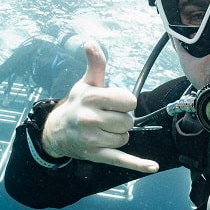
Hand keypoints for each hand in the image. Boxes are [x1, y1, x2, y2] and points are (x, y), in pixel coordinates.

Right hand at [40, 41, 157, 173]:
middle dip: (122, 119)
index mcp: (92, 98)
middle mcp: (91, 119)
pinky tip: (152, 166)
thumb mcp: (86, 83)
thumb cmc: (77, 104)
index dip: (125, 102)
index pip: (129, 101)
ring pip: (125, 137)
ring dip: (119, 135)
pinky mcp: (97, 155)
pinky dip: (138, 164)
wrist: (57, 131)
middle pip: (129, 121)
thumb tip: (91, 43)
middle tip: (107, 117)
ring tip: (103, 130)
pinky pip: (121, 159)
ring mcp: (93, 139)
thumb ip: (96, 64)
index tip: (113, 103)